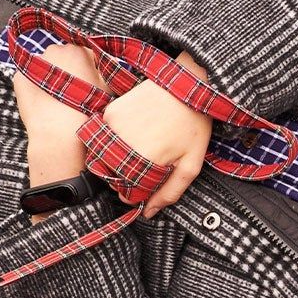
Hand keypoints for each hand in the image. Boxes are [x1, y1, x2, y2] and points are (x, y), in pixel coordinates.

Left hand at [13, 56, 94, 189]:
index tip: (90, 86)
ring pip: (46, 67)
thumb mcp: (108, 89)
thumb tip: (103, 68)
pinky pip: (30, 78)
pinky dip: (35, 87)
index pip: (87, 55)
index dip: (91, 71)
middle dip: (69, 71)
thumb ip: (106, 72)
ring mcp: (34, 63)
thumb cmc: (86, 113)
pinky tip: (43, 102)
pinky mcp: (19, 78)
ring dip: (52, 77)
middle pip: (64, 58)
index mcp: (78, 50)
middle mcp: (54, 50)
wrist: (59, 135)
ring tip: (57, 100)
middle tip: (73, 94)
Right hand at [98, 77, 212, 215]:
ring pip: (104, 158)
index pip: (127, 193)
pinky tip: (135, 132)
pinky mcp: (110, 113)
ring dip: (116, 160)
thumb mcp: (191, 164)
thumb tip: (148, 213)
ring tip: (140, 148)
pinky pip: (103, 137)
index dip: (136, 194)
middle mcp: (125, 145)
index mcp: (146, 161)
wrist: (186, 85)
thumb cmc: (193, 125)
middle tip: (144, 165)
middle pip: (113, 177)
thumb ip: (170, 193)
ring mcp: (114, 127)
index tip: (145, 187)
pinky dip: (114, 140)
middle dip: (125, 178)